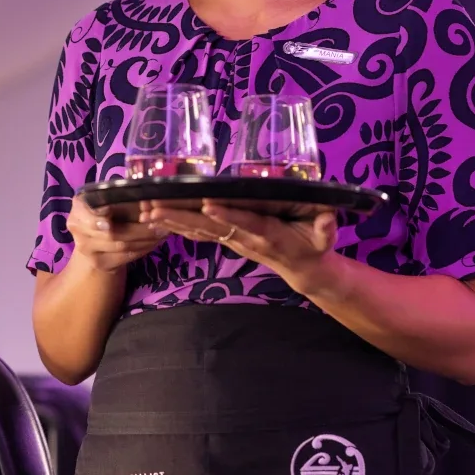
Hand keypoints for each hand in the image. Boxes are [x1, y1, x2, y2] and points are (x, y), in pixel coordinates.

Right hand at [66, 195, 166, 272]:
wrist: (95, 237)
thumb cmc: (107, 209)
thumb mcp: (111, 198)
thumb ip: (123, 197)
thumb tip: (147, 199)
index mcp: (79, 207)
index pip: (86, 215)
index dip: (97, 220)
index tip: (110, 221)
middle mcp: (78, 229)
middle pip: (111, 233)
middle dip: (140, 230)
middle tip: (161, 224)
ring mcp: (87, 250)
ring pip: (122, 246)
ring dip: (146, 240)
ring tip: (163, 232)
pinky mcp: (100, 263)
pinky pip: (126, 257)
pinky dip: (143, 249)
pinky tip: (155, 242)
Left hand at [140, 199, 341, 293]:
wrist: (303, 268)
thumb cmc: (314, 245)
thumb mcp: (325, 237)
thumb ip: (325, 227)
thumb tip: (329, 218)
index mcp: (266, 234)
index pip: (243, 224)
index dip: (227, 216)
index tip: (206, 206)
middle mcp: (244, 238)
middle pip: (209, 227)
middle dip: (181, 219)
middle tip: (153, 209)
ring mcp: (233, 240)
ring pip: (198, 230)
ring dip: (171, 222)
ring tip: (146, 213)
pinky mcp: (227, 239)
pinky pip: (198, 232)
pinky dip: (176, 225)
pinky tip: (155, 218)